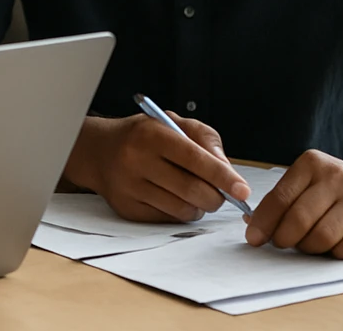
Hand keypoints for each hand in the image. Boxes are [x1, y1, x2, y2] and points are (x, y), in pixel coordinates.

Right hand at [64, 113, 250, 222]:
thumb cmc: (143, 136)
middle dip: (216, 196)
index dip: (222, 176)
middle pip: (192, 190)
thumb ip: (205, 140)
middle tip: (219, 193)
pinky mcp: (127, 209)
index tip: (243, 190)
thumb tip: (229, 173)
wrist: (99, 151)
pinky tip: (174, 198)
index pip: (195, 158)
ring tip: (194, 193)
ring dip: (199, 206)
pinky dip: (180, 212)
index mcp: (151, 134)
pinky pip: (168, 219)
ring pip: (182, 209)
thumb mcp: (173, 123)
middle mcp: (136, 160)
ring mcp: (129, 187)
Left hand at [245, 150, 342, 257]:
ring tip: (308, 244)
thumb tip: (252, 224)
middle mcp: (339, 178)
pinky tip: (333, 247)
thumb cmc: (337, 189)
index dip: (264, 222)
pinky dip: (335, 253)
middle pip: (300, 219)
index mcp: (313, 164)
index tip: (254, 238)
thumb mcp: (309, 181)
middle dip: (284, 238)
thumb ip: (283, 200)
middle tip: (282, 244)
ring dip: (309, 247)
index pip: (280, 197)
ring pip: (323, 236)